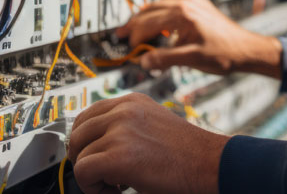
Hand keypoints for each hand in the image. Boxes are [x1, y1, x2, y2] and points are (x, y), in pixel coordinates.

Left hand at [67, 93, 228, 193]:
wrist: (209, 165)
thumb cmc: (187, 153)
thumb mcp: (152, 125)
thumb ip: (126, 126)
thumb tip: (96, 141)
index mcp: (131, 102)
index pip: (86, 116)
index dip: (85, 142)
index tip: (94, 157)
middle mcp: (123, 111)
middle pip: (76, 134)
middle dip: (84, 159)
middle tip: (104, 175)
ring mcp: (120, 130)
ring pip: (78, 155)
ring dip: (92, 176)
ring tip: (116, 184)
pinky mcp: (118, 155)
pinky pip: (83, 172)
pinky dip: (93, 188)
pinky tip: (116, 190)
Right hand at [115, 0, 281, 76]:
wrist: (247, 49)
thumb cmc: (223, 54)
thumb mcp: (191, 59)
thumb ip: (164, 59)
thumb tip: (142, 61)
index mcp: (183, 14)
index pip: (148, 22)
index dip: (134, 36)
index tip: (127, 48)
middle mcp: (187, 2)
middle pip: (151, 10)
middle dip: (135, 23)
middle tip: (120, 35)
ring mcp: (193, 2)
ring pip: (160, 6)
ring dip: (146, 18)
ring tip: (134, 31)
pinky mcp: (199, 6)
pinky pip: (172, 7)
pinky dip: (160, 16)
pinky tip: (158, 27)